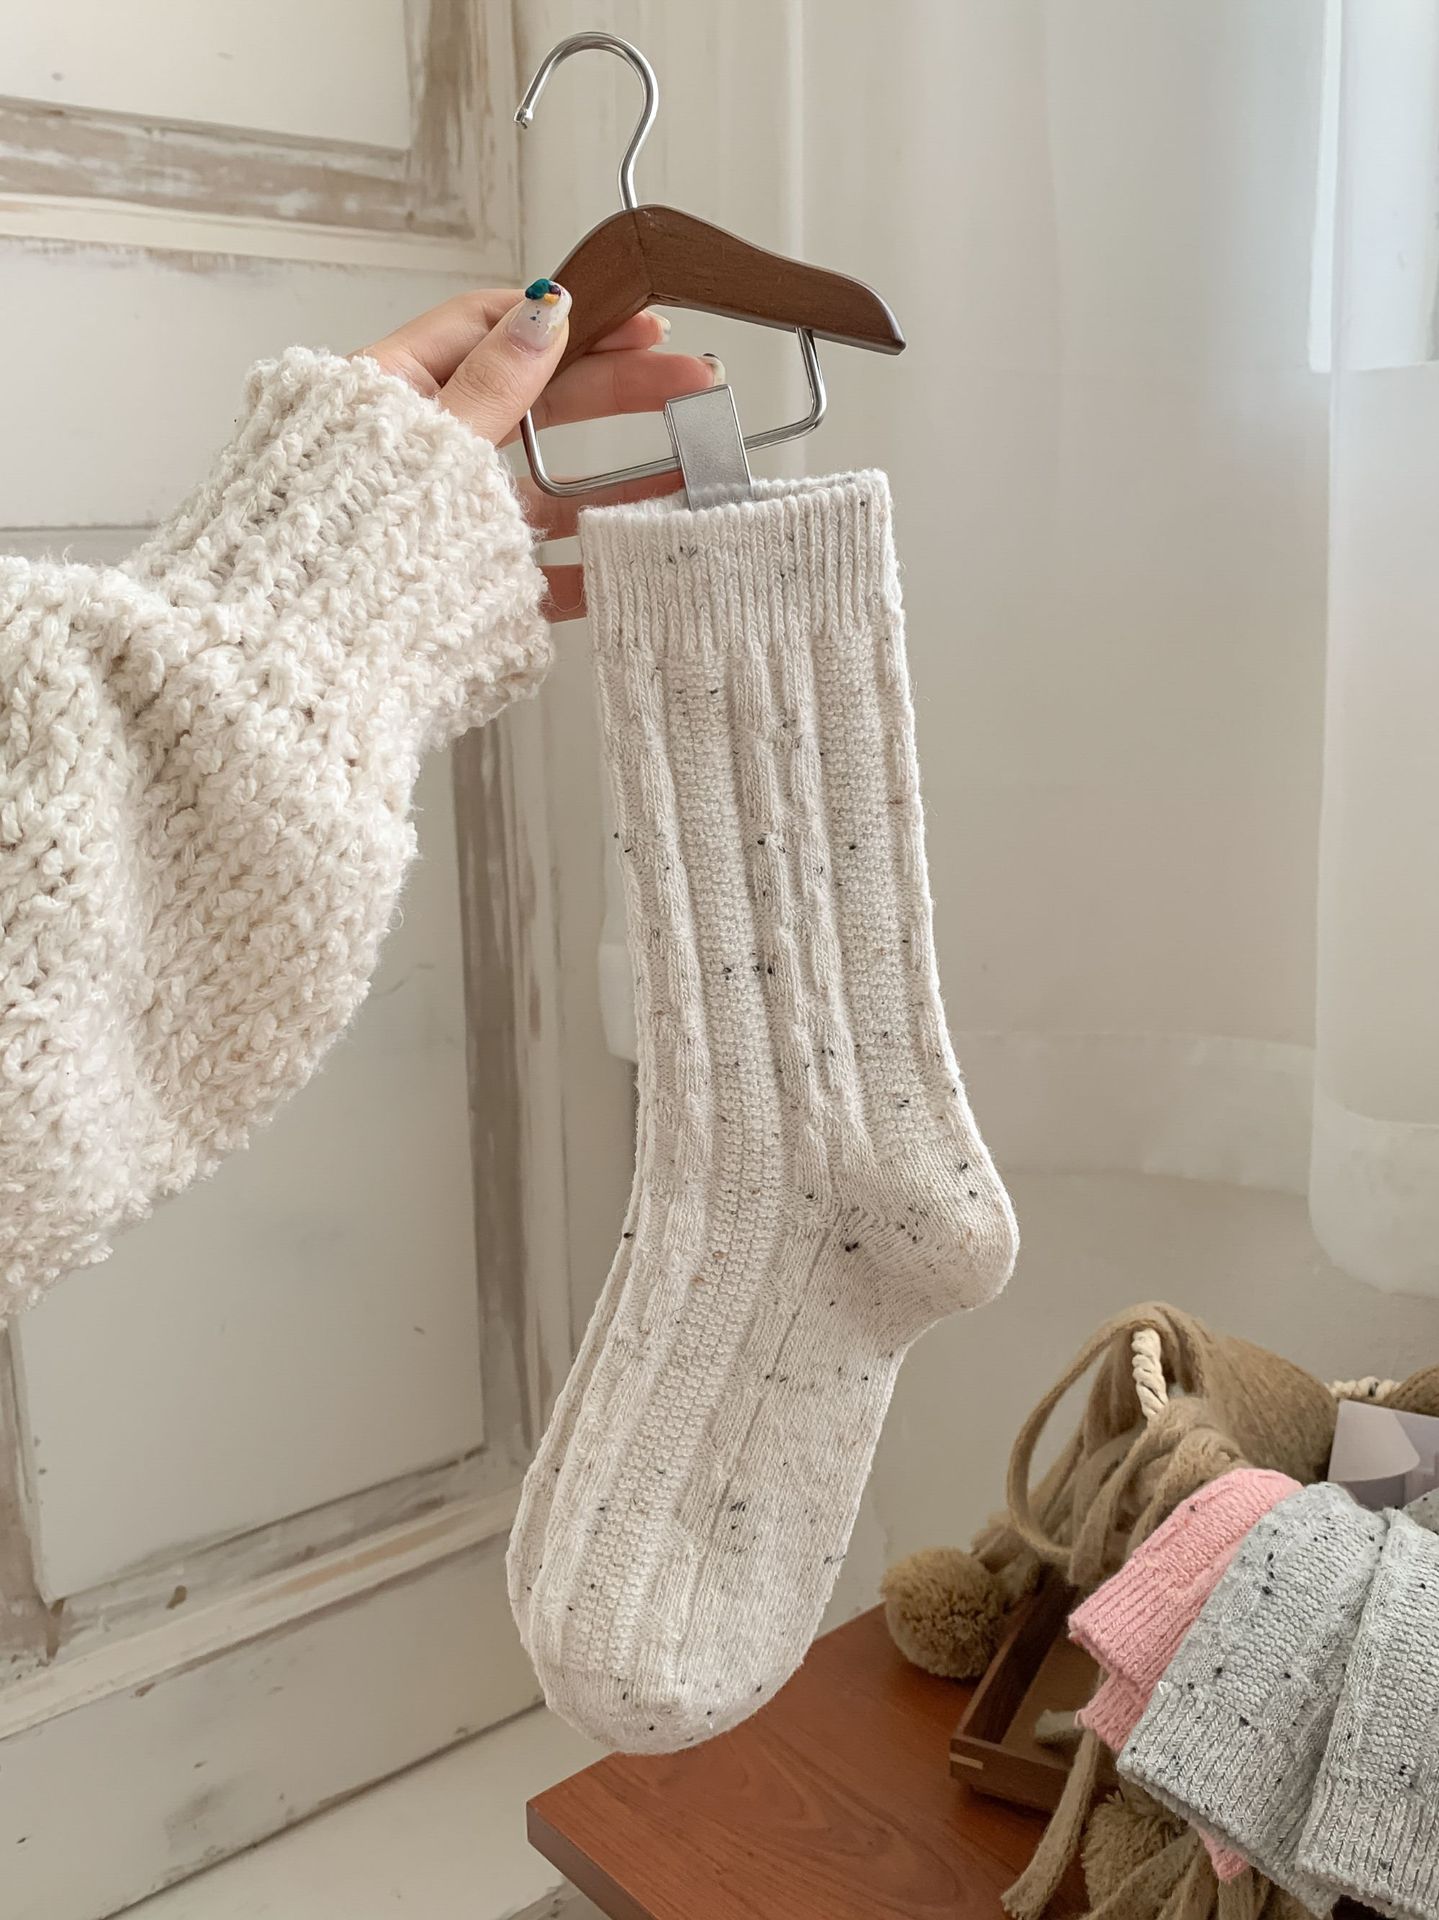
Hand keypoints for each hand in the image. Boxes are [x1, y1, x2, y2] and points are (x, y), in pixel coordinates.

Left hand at [361, 286, 716, 620]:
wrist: (309, 665)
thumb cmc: (342, 539)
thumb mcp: (429, 440)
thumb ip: (494, 382)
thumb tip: (549, 308)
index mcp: (393, 393)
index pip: (489, 327)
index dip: (568, 318)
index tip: (638, 325)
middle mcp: (425, 452)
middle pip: (536, 401)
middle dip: (617, 388)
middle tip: (694, 381)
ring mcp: (451, 519)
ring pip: (548, 486)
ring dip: (623, 476)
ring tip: (689, 470)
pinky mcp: (470, 584)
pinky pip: (542, 565)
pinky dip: (592, 560)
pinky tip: (640, 552)